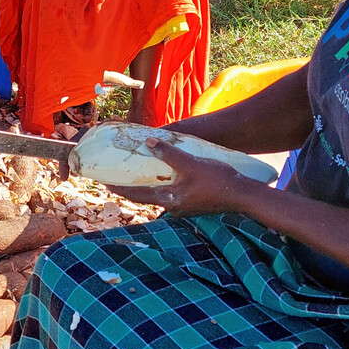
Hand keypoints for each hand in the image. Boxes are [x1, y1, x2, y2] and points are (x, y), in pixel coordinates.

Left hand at [108, 138, 253, 215]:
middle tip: (116, 179)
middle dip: (129, 188)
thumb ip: (170, 154)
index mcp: (169, 199)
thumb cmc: (217, 181)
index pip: (136, 195)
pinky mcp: (193, 202)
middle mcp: (173, 205)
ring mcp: (183, 205)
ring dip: (145, 186)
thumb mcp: (191, 164)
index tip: (104, 184)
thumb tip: (149, 142)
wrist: (243, 196)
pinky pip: (170, 193)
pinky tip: (164, 176)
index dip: (119, 189)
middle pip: (144, 196)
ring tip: (136, 175)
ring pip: (157, 195)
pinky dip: (160, 185)